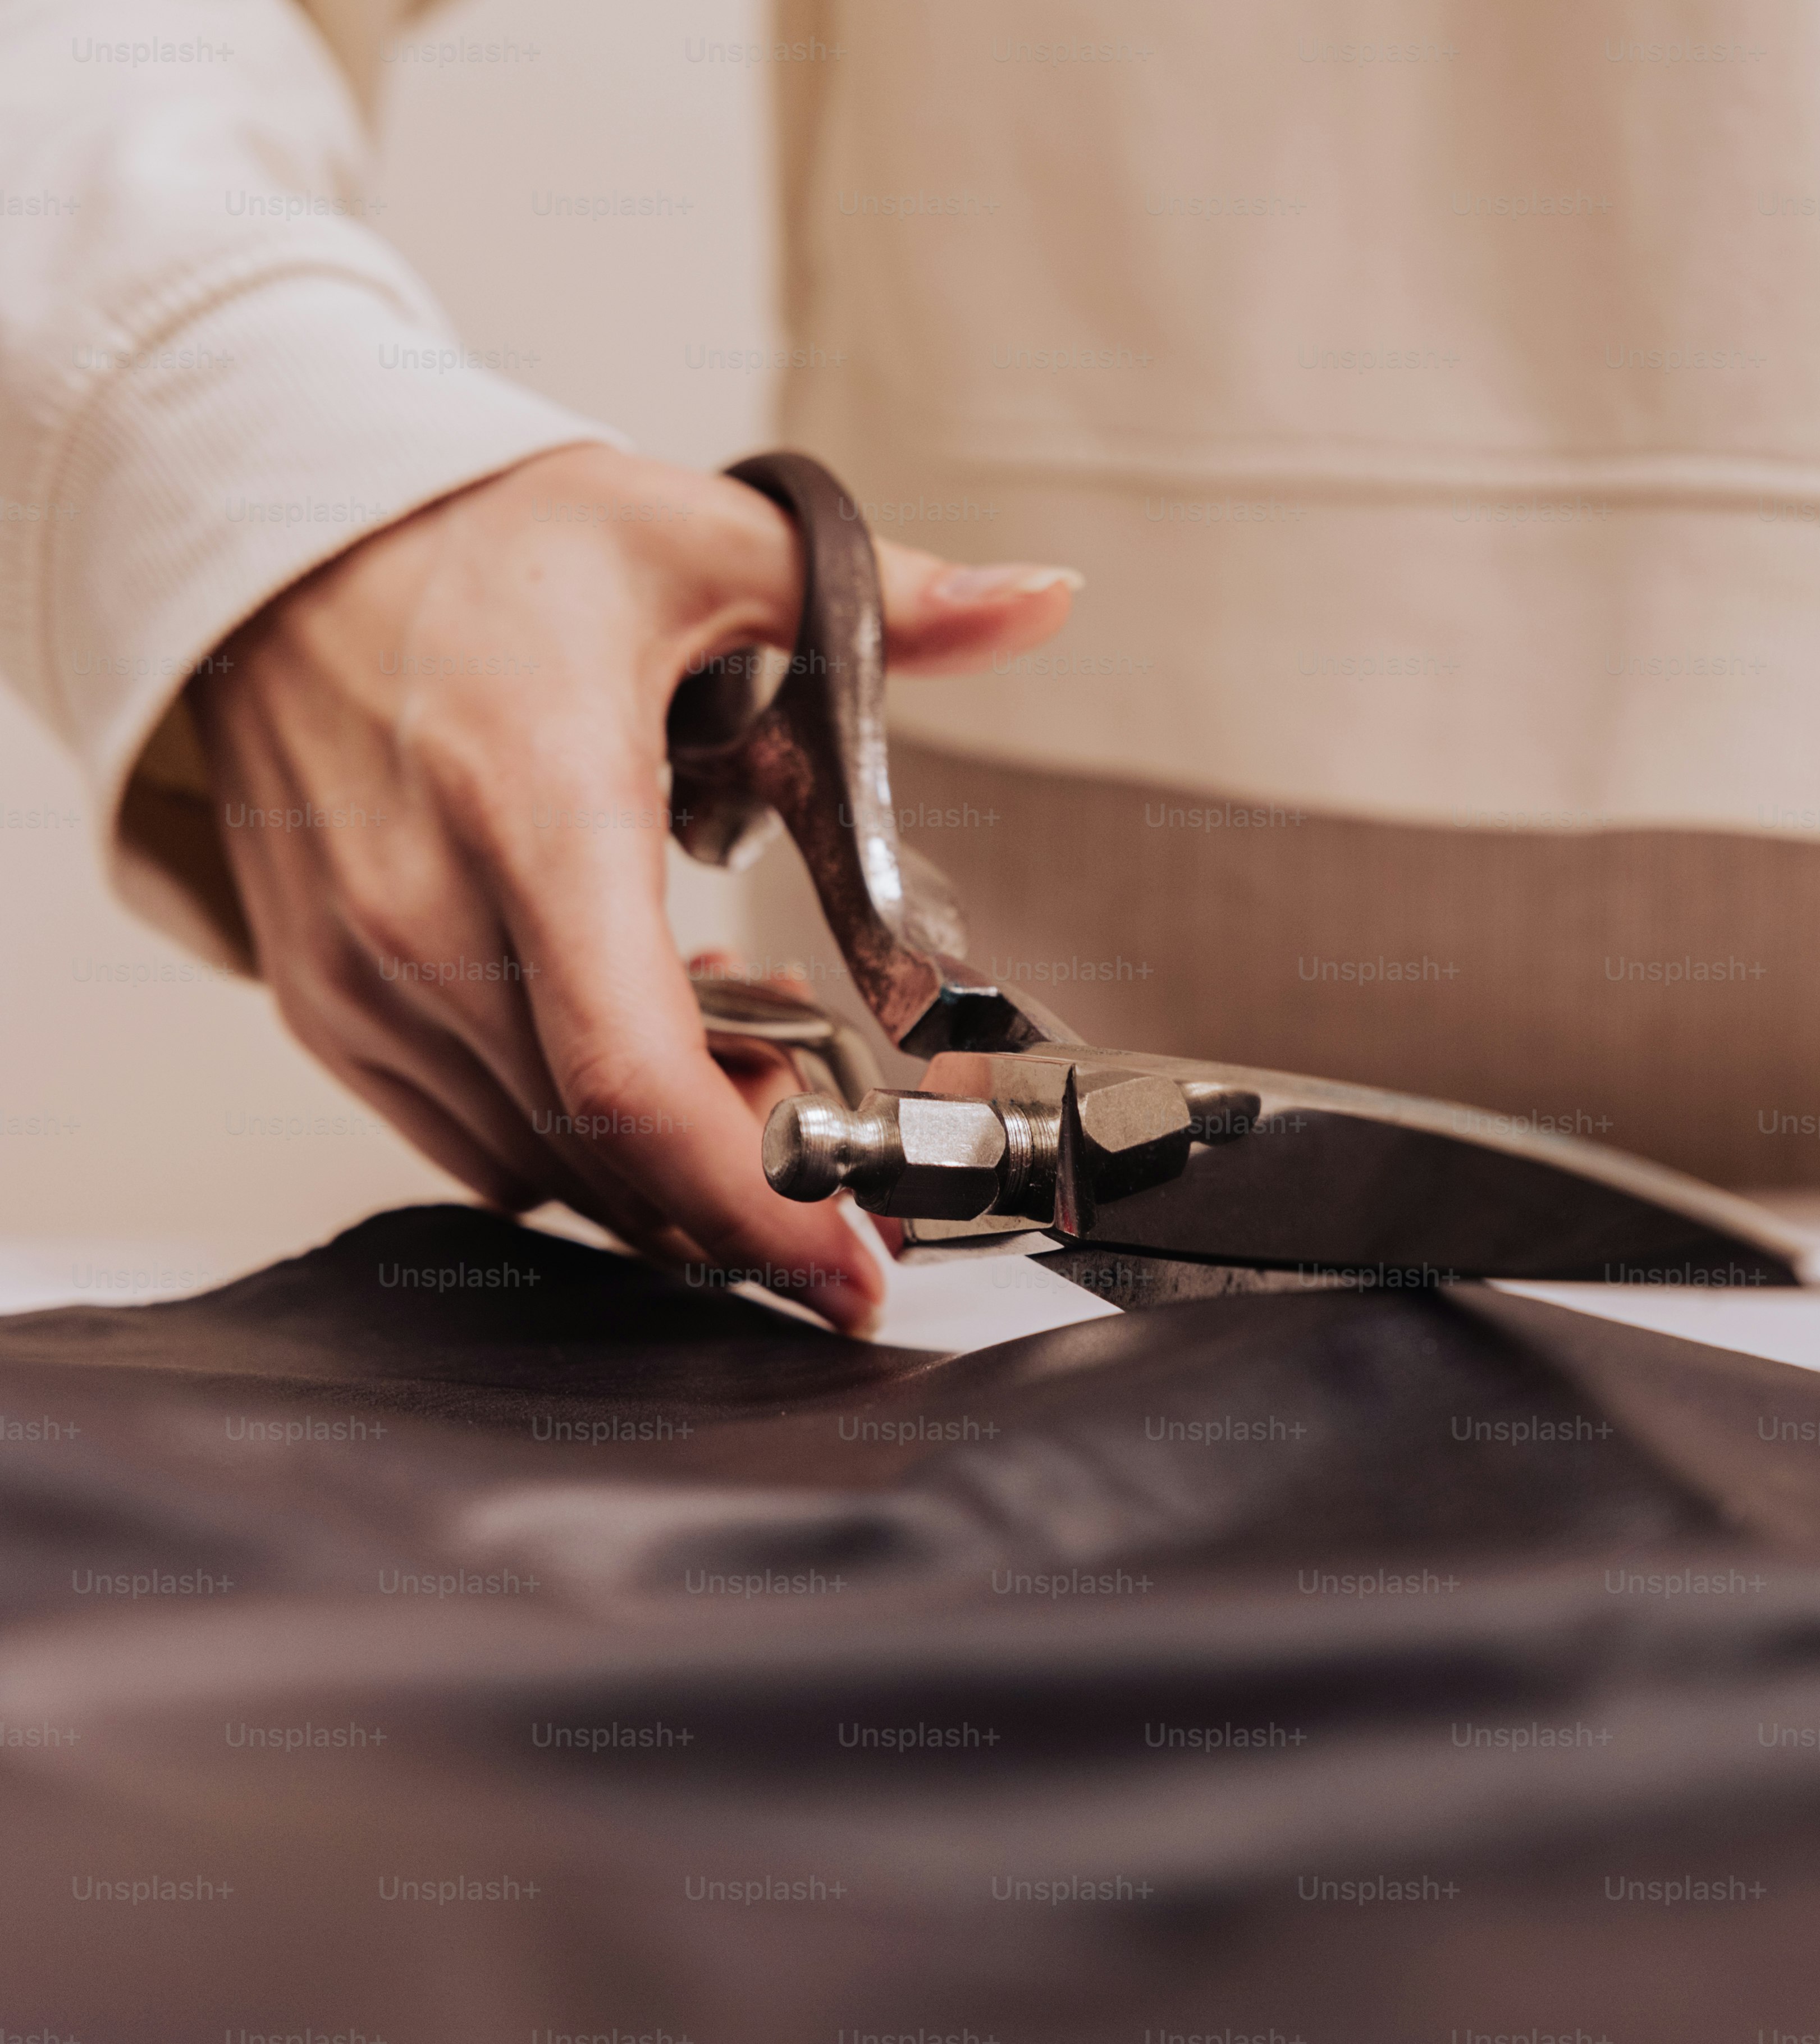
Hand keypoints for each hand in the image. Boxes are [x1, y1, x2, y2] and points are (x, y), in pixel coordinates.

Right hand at [191, 444, 1076, 1331]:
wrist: (274, 545)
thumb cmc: (480, 547)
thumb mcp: (700, 537)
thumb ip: (886, 594)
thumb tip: (1039, 598)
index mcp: (535, 811)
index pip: (634, 1076)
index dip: (760, 1198)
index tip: (853, 1260)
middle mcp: (427, 918)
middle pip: (610, 1151)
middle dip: (754, 1188)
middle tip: (846, 1148)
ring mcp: (362, 979)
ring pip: (547, 1166)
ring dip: (673, 1164)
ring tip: (756, 1074)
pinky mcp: (329, 1009)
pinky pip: (476, 1142)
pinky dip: (582, 1141)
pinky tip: (651, 1054)